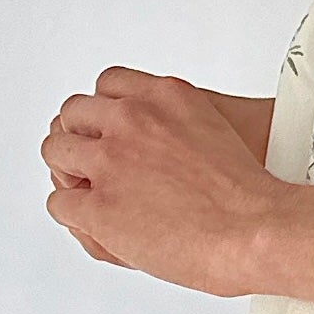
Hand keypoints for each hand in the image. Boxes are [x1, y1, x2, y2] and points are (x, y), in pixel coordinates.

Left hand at [42, 69, 282, 291]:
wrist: (257, 229)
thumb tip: (162, 133)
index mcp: (165, 96)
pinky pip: (61, 203)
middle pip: (76, 112)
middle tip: (94, 161)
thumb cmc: (250, 191)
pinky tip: (92, 221)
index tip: (112, 128)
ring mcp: (111, 162)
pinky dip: (72, 213)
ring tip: (85, 189)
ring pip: (57, 151)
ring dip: (68, 169)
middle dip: (82, 135)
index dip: (106, 110)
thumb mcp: (217, 127)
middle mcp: (132, 120)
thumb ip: (179, 121)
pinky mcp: (99, 206)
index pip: (110, 83)